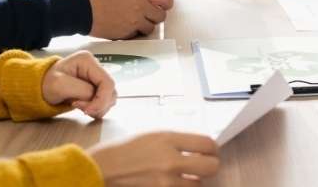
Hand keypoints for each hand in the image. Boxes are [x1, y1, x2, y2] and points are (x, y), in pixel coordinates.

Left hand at [41, 50, 116, 118]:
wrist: (41, 87)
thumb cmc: (47, 83)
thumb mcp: (60, 85)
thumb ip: (81, 90)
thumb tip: (95, 99)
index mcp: (88, 61)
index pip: (107, 83)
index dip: (101, 99)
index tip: (87, 110)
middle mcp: (96, 67)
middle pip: (111, 91)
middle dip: (99, 104)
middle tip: (81, 109)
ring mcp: (96, 78)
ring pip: (110, 98)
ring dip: (98, 108)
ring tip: (80, 107)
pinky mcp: (96, 88)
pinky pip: (104, 101)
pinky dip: (97, 109)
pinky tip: (84, 108)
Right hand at [86, 0, 173, 38]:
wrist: (83, 8)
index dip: (166, 3)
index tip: (163, 4)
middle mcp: (140, 8)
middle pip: (161, 16)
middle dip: (155, 15)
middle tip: (147, 13)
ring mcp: (134, 22)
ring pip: (151, 28)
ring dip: (145, 25)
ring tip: (133, 20)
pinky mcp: (126, 34)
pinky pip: (137, 35)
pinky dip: (134, 33)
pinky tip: (124, 25)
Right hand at [90, 132, 219, 186]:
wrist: (104, 169)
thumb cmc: (127, 149)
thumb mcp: (154, 135)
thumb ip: (178, 140)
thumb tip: (202, 145)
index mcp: (168, 140)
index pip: (207, 144)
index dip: (214, 148)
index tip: (212, 150)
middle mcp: (170, 161)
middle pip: (211, 167)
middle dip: (211, 165)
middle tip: (206, 164)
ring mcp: (166, 182)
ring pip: (199, 184)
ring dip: (195, 180)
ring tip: (187, 174)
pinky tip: (175, 181)